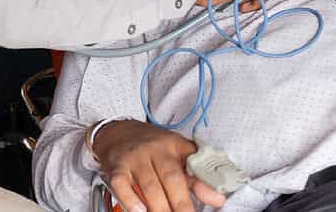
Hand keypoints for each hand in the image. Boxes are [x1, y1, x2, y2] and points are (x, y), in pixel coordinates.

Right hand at [92, 120, 226, 211]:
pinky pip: (122, 185)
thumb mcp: (177, 154)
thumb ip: (197, 176)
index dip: (205, 184)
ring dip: (160, 207)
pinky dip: (131, 201)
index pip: (193, 164)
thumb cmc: (152, 147)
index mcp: (174, 145)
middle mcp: (155, 150)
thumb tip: (218, 199)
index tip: (218, 202)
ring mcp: (135, 159)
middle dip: (182, 204)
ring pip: (149, 186)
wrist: (118, 132)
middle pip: (172, 178)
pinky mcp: (116, 168)